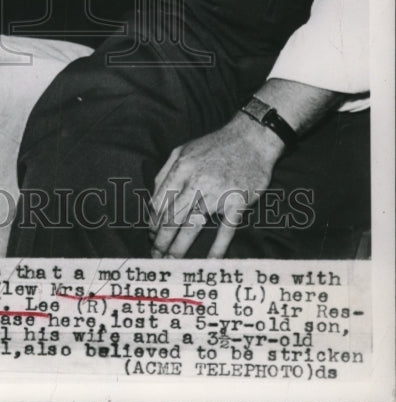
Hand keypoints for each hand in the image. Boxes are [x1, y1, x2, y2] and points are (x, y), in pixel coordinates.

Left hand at [148, 113, 284, 257]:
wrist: (251, 139)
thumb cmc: (214, 145)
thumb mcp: (182, 150)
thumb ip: (165, 173)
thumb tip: (153, 200)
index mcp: (181, 169)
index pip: (161, 202)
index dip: (154, 222)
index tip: (150, 236)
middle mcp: (197, 182)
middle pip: (173, 218)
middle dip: (161, 240)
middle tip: (154, 256)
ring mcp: (218, 194)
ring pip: (194, 226)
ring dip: (180, 247)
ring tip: (171, 261)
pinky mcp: (237, 203)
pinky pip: (225, 230)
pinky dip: (217, 247)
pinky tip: (209, 262)